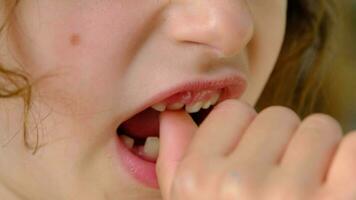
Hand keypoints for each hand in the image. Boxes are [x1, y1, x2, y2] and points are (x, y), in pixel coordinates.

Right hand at [156, 99, 355, 198]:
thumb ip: (174, 160)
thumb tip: (172, 116)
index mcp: (197, 181)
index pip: (234, 111)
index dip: (246, 135)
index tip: (252, 160)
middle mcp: (239, 185)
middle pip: (277, 116)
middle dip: (283, 145)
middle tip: (283, 188)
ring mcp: (292, 195)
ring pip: (318, 128)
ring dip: (319, 157)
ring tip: (309, 196)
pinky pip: (355, 145)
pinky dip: (350, 165)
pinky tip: (333, 195)